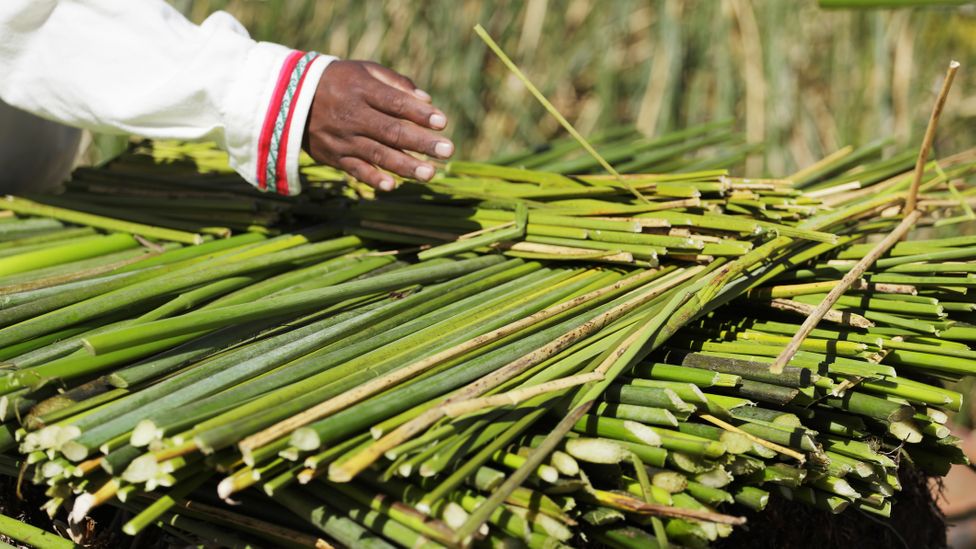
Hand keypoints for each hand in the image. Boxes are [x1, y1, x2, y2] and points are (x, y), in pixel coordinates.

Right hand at [304, 60, 453, 190]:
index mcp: (361, 89)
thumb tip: (427, 101)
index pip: (395, 103)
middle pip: (391, 131)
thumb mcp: (364, 71)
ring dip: (405, 166)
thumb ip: (396, 83)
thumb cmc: (339, 82)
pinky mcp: (333, 156)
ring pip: (377, 154)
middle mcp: (352, 114)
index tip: (442, 122)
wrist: (289, 98)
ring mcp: (342, 138)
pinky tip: (392, 186)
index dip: (419, 114)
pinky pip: (354, 169)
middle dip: (421, 143)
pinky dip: (372, 178)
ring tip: (430, 174)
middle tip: (448, 151)